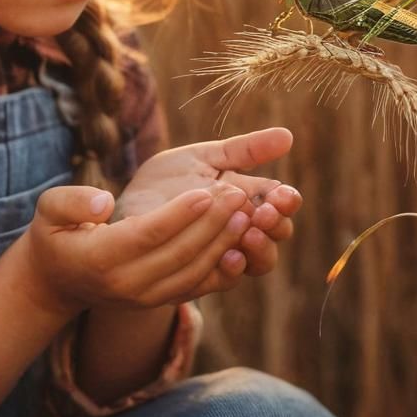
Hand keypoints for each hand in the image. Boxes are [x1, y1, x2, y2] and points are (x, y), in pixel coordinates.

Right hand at [21, 182, 265, 315]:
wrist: (58, 281)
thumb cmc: (56, 235)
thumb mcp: (48, 211)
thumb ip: (71, 202)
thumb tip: (104, 202)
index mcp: (99, 259)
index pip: (146, 235)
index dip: (179, 214)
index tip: (207, 190)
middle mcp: (126, 285)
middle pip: (179, 254)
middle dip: (213, 224)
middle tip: (239, 193)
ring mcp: (146, 298)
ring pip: (195, 272)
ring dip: (225, 243)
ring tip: (247, 212)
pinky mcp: (161, 301)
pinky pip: (198, 287)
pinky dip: (224, 268)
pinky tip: (244, 242)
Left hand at [114, 128, 302, 277]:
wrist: (128, 204)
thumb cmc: (168, 178)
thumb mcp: (206, 157)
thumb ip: (245, 150)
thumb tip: (288, 136)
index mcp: (251, 197)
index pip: (283, 204)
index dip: (287, 201)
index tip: (282, 195)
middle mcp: (244, 227)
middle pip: (277, 234)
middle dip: (277, 224)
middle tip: (265, 213)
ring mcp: (226, 250)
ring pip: (259, 261)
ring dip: (260, 248)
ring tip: (250, 232)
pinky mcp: (203, 271)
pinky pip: (226, 279)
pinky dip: (232, 270)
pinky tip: (229, 255)